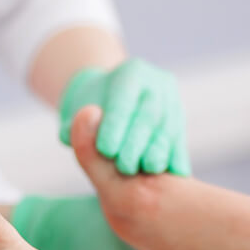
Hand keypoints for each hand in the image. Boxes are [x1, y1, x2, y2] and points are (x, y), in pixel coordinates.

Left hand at [59, 58, 189, 175]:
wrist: (111, 103)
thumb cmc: (89, 111)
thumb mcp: (75, 113)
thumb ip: (71, 125)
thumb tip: (70, 135)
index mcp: (132, 72)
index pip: (124, 99)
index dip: (116, 124)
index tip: (105, 150)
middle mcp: (157, 83)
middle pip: (150, 114)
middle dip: (138, 142)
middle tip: (124, 168)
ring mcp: (172, 102)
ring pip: (169, 128)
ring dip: (158, 153)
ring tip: (147, 172)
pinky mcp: (180, 123)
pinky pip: (179, 142)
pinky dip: (175, 159)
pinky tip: (173, 176)